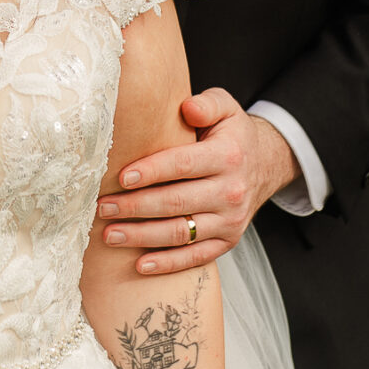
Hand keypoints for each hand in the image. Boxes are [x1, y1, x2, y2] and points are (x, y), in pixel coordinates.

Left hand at [97, 91, 298, 273]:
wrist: (266, 165)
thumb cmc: (232, 135)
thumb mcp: (226, 108)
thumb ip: (207, 103)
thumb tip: (187, 108)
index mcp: (228, 156)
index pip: (184, 164)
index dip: (151, 172)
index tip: (121, 178)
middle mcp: (231, 191)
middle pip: (176, 202)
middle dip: (135, 207)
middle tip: (102, 207)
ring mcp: (231, 220)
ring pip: (180, 233)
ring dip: (142, 236)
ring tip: (109, 234)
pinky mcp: (228, 241)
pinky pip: (196, 256)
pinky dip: (168, 264)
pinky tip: (140, 264)